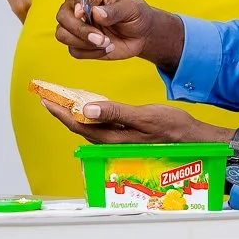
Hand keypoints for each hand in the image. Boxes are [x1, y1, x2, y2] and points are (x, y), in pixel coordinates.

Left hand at [39, 97, 236, 145]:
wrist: (193, 138)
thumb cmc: (172, 127)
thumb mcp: (144, 116)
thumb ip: (115, 113)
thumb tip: (86, 110)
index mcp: (113, 138)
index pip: (78, 125)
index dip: (60, 113)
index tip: (46, 99)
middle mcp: (112, 141)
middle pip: (79, 126)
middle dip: (62, 112)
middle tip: (47, 96)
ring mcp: (119, 138)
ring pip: (88, 126)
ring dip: (73, 113)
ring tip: (61, 99)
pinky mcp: (125, 134)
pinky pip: (100, 125)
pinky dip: (89, 114)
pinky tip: (87, 105)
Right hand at [53, 0, 184, 73]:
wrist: (142, 35)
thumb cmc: (137, 15)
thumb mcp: (132, 9)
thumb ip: (115, 10)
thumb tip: (96, 13)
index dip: (77, 2)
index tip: (83, 12)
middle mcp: (80, 7)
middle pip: (63, 16)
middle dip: (79, 29)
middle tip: (100, 38)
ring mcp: (78, 26)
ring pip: (62, 34)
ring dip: (83, 42)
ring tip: (106, 43)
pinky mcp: (80, 43)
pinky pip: (74, 50)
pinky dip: (90, 53)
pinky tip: (106, 49)